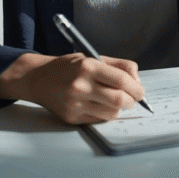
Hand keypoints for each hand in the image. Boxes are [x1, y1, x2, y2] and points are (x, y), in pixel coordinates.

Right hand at [0, 53, 143, 123]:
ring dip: (118, 108)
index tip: (140, 91)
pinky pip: (99, 120)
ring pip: (112, 114)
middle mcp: (80, 86)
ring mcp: (75, 104)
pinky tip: (98, 104)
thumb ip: (119, 66)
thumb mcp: (93, 57)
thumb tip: (138, 81)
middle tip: (132, 98)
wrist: (38, 79)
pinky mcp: (71, 117)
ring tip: (112, 100)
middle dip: (131, 100)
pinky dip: (105, 114)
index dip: (136, 88)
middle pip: (119, 100)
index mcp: (88, 67)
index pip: (122, 81)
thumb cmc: (69, 67)